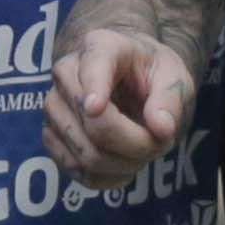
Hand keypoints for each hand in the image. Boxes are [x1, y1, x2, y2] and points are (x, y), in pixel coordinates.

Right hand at [43, 27, 195, 191]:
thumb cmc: (151, 73)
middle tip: (160, 143)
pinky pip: (76, 172)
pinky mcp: (51, 136)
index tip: (95, 108)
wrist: (129, 79)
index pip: (93, 66)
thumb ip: (171, 99)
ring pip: (85, 154)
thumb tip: (161, 128)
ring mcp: (53, 107)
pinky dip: (106, 177)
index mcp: (100, 46)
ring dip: (123, 165)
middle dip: (135, 145)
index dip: (92, 88)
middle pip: (95, 124)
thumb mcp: (174, 77)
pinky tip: (123, 165)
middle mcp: (66, 73)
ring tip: (143, 152)